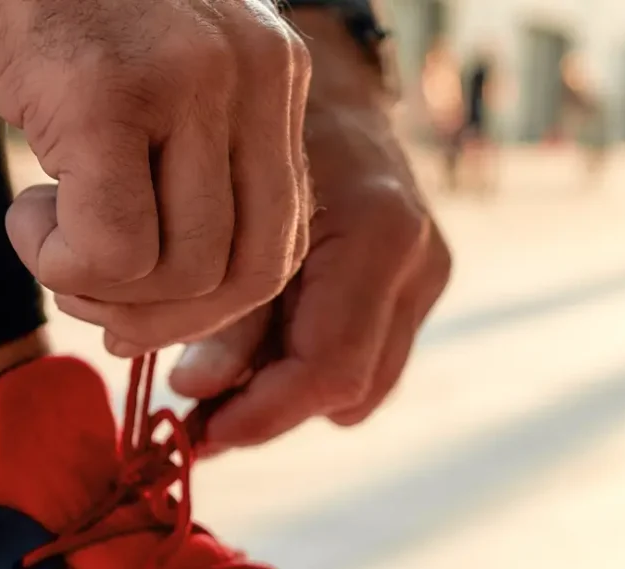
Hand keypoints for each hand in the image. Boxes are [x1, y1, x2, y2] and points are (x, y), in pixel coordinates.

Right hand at [0, 0, 311, 354]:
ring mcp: (188, 77)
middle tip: (85, 287)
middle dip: (164, 318)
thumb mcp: (148, 74)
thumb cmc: (37, 3)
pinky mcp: (107, 90)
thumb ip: (188, 159)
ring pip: (184, 272)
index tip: (136, 309)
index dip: (210, 305)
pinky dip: (58, 263)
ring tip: (45, 228)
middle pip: (251, 272)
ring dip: (100, 287)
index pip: (283, 239)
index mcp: (274, 70)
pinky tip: (24, 210)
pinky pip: (113, 251)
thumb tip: (175, 309)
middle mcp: (253, 70)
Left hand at [169, 10, 450, 449]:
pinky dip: (310, 368)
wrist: (324, 80)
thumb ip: (222, 309)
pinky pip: (367, 356)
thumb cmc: (258, 126)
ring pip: (362, 384)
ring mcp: (428, 273)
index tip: (197, 433)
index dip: (261, 415)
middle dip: (269, 412)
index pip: (329, 368)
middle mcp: (419, 258)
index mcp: (379, 233)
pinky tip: (258, 354)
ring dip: (289, 397)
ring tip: (218, 388)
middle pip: (348, 388)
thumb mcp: (225, 207)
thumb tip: (198, 393)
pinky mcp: (421, 282)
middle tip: (195, 422)